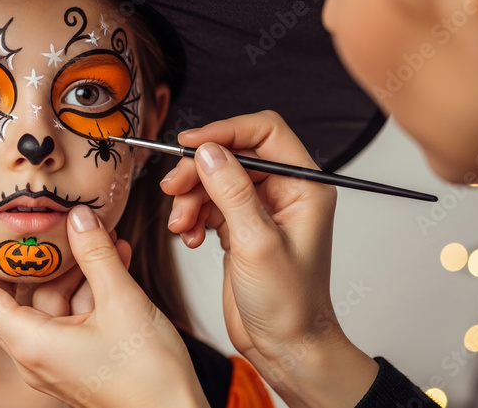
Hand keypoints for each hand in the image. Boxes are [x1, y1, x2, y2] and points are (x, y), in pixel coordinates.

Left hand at [0, 206, 208, 407]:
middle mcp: (35, 355)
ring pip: (53, 303)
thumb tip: (79, 219)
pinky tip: (114, 262)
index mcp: (31, 343)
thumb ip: (97, 255)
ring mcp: (56, 360)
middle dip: (41, 257)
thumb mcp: (123, 302)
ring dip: (77, 271)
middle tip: (47, 222)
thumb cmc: (148, 378)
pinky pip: (72, 317)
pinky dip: (89, 290)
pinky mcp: (77, 362)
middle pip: (20, 295)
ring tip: (103, 239)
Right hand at [159, 110, 377, 407]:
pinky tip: (189, 238)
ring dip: (190, 198)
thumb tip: (208, 152)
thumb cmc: (290, 304)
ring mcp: (261, 210)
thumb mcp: (256, 243)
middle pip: (232, 154)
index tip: (191, 144)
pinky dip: (192, 216)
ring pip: (214, 179)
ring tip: (181, 226)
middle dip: (199, 171)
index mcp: (304, 186)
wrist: (286, 347)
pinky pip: (208, 204)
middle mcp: (284, 192)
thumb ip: (231, 192)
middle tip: (173, 188)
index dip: (226, 131)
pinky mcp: (240, 227)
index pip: (265, 132)